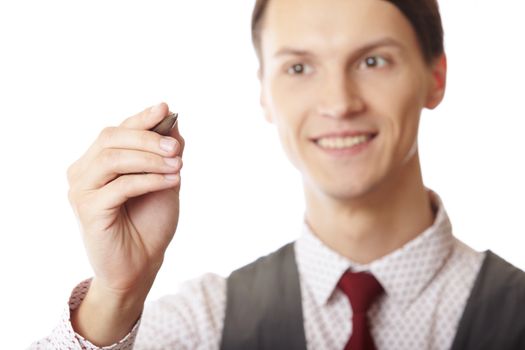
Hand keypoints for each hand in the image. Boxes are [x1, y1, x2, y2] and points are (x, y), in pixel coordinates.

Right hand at [67, 103, 183, 299]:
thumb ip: (165, 153)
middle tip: (176, 148)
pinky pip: (120, 186)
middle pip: (111, 138)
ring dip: (150, 159)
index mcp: (98, 161)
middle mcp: (83, 172)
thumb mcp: (164, 180)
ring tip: (179, 166)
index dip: (141, 118)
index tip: (166, 109)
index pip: (117, 130)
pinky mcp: (88, 210)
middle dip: (148, 138)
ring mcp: (81, 191)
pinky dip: (149, 179)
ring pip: (113, 159)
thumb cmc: (150, 222)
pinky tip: (173, 181)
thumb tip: (172, 121)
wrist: (141, 263)